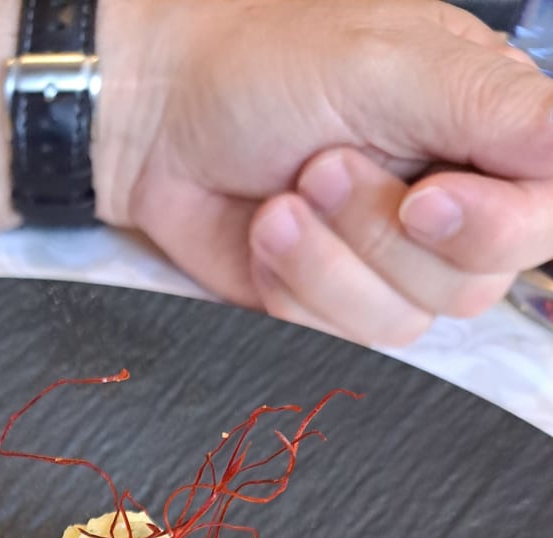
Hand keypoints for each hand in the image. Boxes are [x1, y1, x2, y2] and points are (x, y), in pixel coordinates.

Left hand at [98, 0, 552, 344]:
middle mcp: (454, 201)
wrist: (160, 117)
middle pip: (471, 282)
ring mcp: (391, 261)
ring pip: (403, 321)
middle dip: (381, 233)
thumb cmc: (265, 65)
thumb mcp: (391, 65)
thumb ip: (494, 110)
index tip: (426, 198)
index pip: (546, 213)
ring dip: (329, 261)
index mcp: (490, 129)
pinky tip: (267, 232)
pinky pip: (339, 336)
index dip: (493, 227)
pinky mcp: (334, 303)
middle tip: (323, 165)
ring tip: (287, 194)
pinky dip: (293, 287)